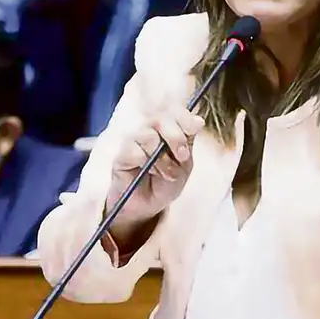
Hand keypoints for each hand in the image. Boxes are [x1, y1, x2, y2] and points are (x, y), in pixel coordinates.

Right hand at [108, 105, 203, 227]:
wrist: (147, 206)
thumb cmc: (165, 183)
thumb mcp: (185, 165)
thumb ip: (188, 142)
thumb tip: (197, 120)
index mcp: (168, 130)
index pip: (175, 111)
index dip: (185, 117)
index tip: (195, 128)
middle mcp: (150, 131)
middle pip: (160, 118)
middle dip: (175, 136)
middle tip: (181, 156)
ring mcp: (134, 141)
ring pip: (148, 135)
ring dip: (161, 157)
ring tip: (164, 172)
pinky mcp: (121, 155)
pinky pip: (134, 151)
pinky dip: (145, 162)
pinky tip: (148, 173)